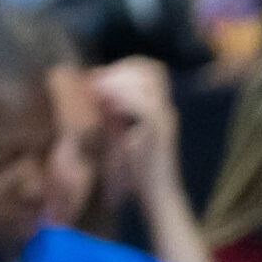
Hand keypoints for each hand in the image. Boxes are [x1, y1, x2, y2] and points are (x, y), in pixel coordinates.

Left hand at [92, 56, 183, 203]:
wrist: (158, 195)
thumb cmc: (137, 165)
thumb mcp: (123, 129)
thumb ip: (114, 108)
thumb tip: (94, 85)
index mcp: (159, 105)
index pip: (149, 68)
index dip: (123, 66)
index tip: (97, 75)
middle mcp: (166, 108)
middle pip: (150, 70)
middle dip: (119, 71)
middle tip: (95, 83)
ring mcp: (166, 119)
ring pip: (148, 83)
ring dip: (119, 84)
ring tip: (99, 95)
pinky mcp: (162, 133)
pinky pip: (145, 107)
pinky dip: (124, 102)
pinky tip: (109, 109)